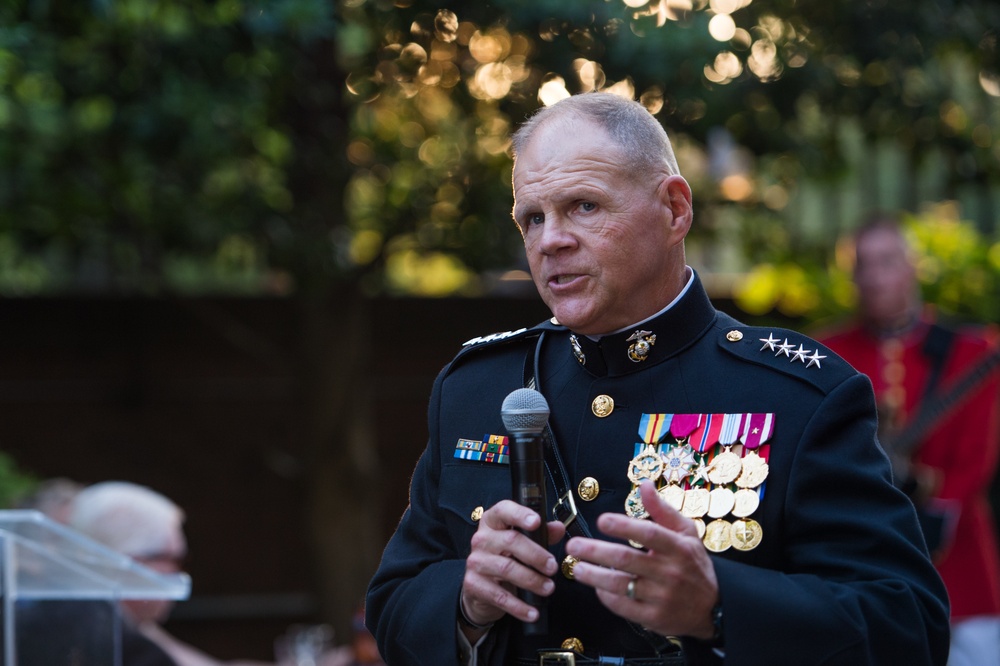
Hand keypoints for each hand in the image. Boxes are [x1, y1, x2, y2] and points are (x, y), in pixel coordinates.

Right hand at [461, 500, 565, 627]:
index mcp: (493, 522)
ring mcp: (475, 561)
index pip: (503, 510)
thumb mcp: (522, 543)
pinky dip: (519, 606)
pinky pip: (499, 596)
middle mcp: (481, 539)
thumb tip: (558, 527)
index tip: (536, 521)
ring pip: (506, 569)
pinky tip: (533, 612)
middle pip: (510, 541)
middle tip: (553, 567)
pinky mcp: (473, 584)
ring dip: (531, 580)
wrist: (480, 589)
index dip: (520, 514)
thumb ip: (541, 534)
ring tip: (548, 588)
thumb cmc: (505, 558)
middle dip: (536, 555)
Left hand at [565, 481, 718, 638]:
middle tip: (573, 545)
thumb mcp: (687, 533)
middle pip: (626, 560)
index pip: (649, 534)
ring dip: (593, 575)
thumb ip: (662, 510)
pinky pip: (623, 606)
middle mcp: (670, 573)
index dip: (624, 526)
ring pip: (620, 585)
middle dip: (595, 551)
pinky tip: (596, 586)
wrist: (714, 608)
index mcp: (678, 548)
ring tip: (576, 566)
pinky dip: (606, 596)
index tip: (602, 520)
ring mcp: (661, 597)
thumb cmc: (694, 565)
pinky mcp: (654, 618)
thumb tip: (644, 485)